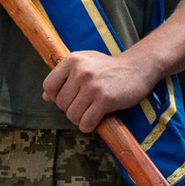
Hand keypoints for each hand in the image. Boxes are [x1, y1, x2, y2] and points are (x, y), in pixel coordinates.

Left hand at [42, 49, 159, 130]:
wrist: (138, 67)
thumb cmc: (109, 68)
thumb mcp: (85, 63)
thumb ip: (64, 77)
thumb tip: (46, 97)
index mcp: (72, 60)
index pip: (48, 87)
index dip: (56, 97)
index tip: (70, 97)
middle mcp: (80, 71)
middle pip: (61, 104)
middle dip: (71, 109)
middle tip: (86, 105)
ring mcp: (92, 85)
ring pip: (72, 115)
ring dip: (81, 119)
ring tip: (92, 111)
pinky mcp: (105, 99)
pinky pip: (86, 122)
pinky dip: (89, 126)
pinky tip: (98, 118)